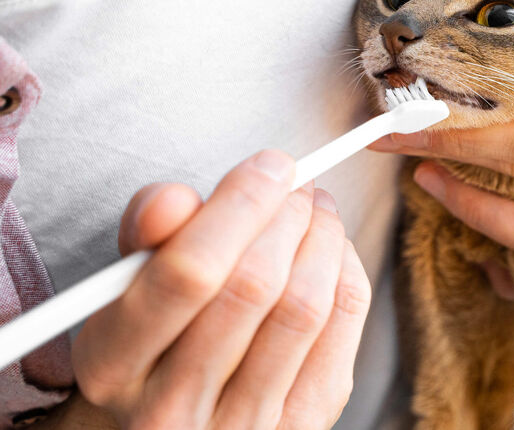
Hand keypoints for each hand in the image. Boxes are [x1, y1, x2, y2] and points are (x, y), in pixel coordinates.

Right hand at [70, 150, 371, 428]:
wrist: (177, 424)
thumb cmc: (153, 341)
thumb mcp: (124, 291)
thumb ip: (146, 238)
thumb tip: (174, 197)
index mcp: (113, 367)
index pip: (188, 272)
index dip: (241, 204)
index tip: (269, 165)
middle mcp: (173, 409)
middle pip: (254, 287)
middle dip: (287, 215)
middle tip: (296, 184)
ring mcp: (242, 426)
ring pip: (304, 308)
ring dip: (323, 239)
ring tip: (317, 209)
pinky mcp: (301, 427)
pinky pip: (340, 332)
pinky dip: (345, 274)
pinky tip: (333, 251)